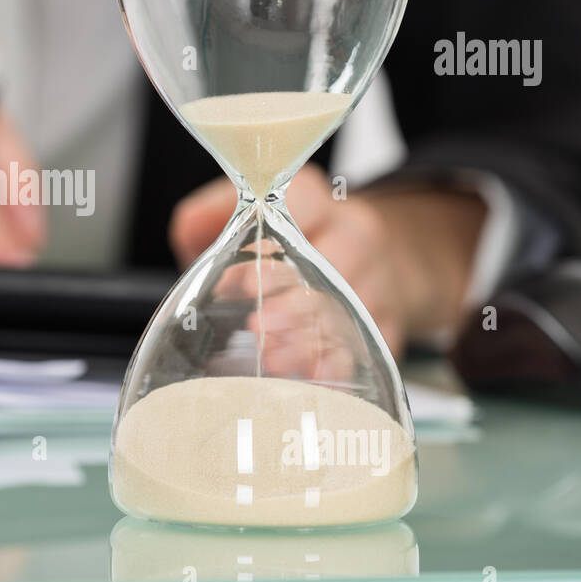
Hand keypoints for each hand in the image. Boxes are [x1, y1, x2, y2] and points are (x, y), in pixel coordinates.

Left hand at [170, 164, 484, 356]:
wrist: (368, 265)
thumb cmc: (291, 246)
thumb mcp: (248, 220)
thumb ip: (211, 218)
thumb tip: (193, 227)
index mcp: (317, 203)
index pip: (301, 207)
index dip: (271, 242)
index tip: (243, 275)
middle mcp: (353, 236)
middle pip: (329, 265)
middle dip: (291, 300)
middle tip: (257, 325)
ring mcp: (377, 280)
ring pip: (347, 310)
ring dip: (309, 338)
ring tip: (272, 358)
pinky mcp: (386, 325)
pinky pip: (367, 347)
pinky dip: (338, 365)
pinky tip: (312, 379)